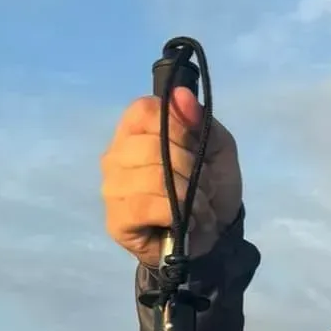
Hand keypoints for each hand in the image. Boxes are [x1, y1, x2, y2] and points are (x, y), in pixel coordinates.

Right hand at [100, 85, 242, 268]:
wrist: (216, 236)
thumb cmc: (210, 186)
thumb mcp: (217, 148)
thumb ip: (201, 120)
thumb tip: (181, 95)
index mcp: (134, 131)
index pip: (145, 110)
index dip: (178, 126)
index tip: (196, 145)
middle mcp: (115, 155)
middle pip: (152, 145)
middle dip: (191, 168)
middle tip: (203, 186)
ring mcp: (112, 188)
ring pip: (154, 177)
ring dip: (190, 195)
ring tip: (198, 207)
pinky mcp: (116, 220)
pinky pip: (147, 206)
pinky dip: (177, 214)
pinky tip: (186, 223)